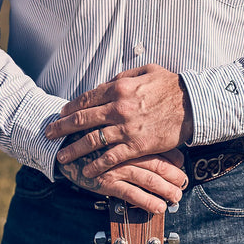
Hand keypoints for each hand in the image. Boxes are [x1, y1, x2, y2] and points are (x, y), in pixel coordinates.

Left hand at [46, 64, 193, 176]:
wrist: (194, 105)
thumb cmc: (172, 86)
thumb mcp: (147, 71)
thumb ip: (124, 77)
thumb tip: (107, 82)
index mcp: (119, 87)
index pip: (87, 98)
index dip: (70, 108)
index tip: (60, 114)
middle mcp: (118, 107)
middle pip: (82, 119)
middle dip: (62, 128)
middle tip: (49, 134)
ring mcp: (126, 128)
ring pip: (92, 140)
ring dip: (73, 150)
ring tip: (62, 157)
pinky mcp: (137, 146)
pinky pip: (112, 157)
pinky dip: (97, 165)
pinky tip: (87, 172)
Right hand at [57, 143, 187, 213]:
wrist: (61, 145)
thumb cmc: (87, 137)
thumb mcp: (110, 128)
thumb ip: (130, 133)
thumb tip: (153, 140)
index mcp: (131, 135)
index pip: (160, 147)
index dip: (175, 159)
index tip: (182, 166)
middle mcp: (127, 151)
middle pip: (159, 164)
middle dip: (175, 177)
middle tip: (184, 185)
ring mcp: (117, 167)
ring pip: (149, 179)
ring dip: (167, 190)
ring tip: (176, 198)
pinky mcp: (106, 181)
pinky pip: (132, 194)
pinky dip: (148, 202)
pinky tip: (159, 208)